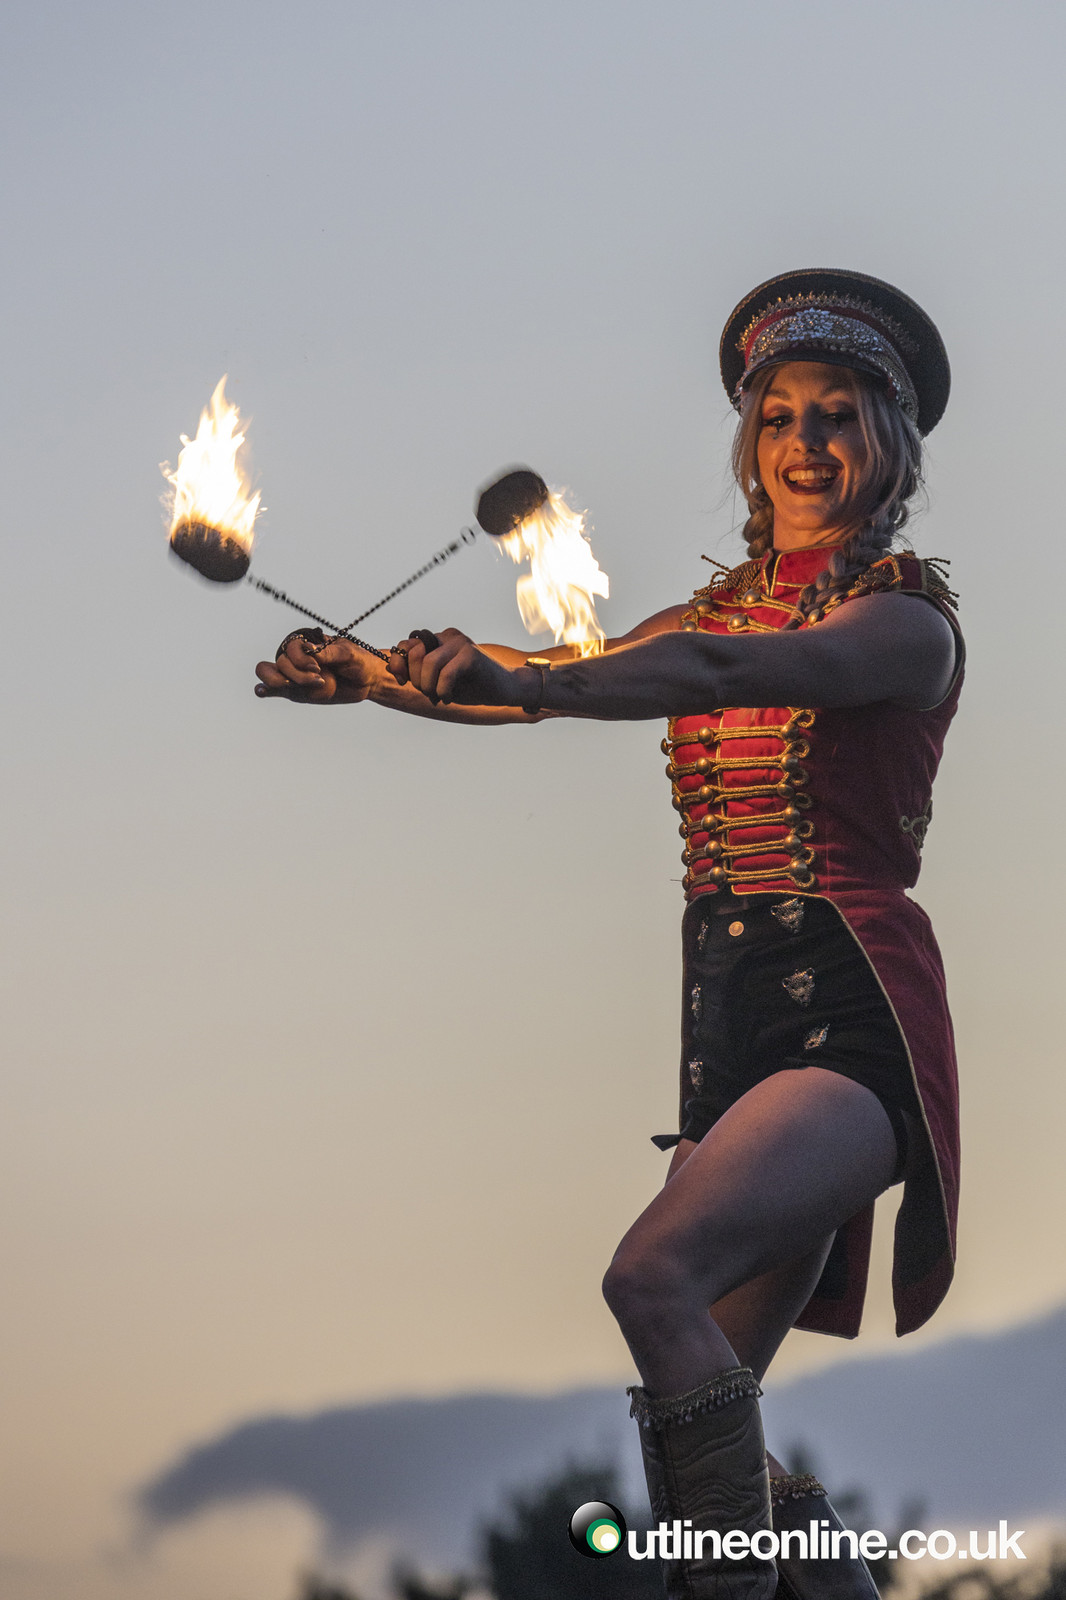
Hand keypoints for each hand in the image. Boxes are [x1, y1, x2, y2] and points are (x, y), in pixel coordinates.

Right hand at [254, 635, 383, 703]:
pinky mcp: (296, 692)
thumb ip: (327, 652)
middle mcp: (296, 657)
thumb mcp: (347, 653)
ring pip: (271, 675)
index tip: (318, 668)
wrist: (368, 680)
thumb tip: (308, 649)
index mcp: (306, 642)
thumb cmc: (359, 661)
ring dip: (281, 682)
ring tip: (300, 687)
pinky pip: (274, 690)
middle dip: (296, 674)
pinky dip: (265, 690)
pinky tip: (262, 692)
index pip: (290, 648)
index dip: (300, 659)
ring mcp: (294, 675)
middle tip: (319, 679)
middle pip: (280, 663)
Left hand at [387, 628, 518, 705]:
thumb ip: (416, 672)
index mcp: (438, 639)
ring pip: (428, 664)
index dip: (400, 665)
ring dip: (429, 687)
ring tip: (439, 696)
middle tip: (430, 692)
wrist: (505, 689)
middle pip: (414, 654)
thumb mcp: (438, 680)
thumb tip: (392, 669)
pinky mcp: (471, 654)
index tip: (405, 682)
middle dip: (416, 679)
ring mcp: (460, 643)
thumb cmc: (471, 686)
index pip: (406, 645)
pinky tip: (448, 698)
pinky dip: (443, 691)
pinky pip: (445, 674)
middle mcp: (448, 636)